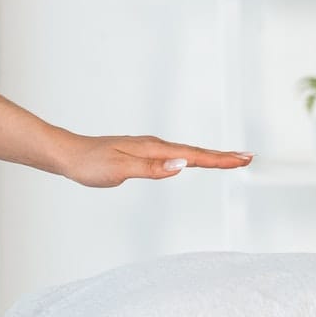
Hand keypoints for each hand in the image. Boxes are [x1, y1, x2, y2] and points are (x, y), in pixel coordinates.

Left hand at [56, 134, 252, 188]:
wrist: (67, 154)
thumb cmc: (90, 164)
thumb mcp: (119, 170)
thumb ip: (151, 169)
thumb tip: (182, 165)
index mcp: (153, 149)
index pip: (193, 156)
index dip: (219, 160)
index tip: (243, 160)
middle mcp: (154, 146)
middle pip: (195, 152)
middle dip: (222, 156)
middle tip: (248, 158)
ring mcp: (148, 149)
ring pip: (186, 153)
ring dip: (209, 157)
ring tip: (230, 159)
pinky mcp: (141, 154)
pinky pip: (174, 156)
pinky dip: (190, 158)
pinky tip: (192, 161)